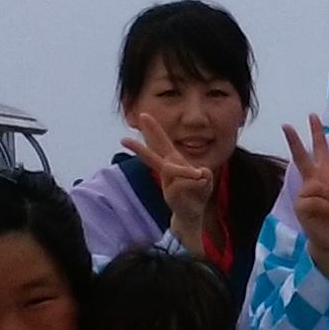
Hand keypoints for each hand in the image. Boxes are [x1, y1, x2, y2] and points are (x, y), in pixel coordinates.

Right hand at [123, 111, 215, 249]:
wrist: (193, 215)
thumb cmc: (198, 192)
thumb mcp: (206, 179)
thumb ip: (204, 174)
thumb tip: (198, 174)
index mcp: (173, 161)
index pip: (162, 142)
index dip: (153, 129)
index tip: (143, 115)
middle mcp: (167, 170)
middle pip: (151, 156)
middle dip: (138, 148)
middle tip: (122, 139)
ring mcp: (166, 183)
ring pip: (170, 169)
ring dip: (186, 171)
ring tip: (199, 175)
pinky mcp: (170, 195)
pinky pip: (182, 184)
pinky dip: (196, 184)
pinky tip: (201, 186)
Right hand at [281, 118, 328, 283]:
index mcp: (326, 175)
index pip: (321, 151)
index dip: (317, 134)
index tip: (312, 116)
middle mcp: (312, 181)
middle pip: (301, 158)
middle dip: (294, 141)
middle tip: (286, 125)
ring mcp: (305, 194)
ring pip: (319, 187)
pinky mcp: (302, 207)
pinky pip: (317, 201)